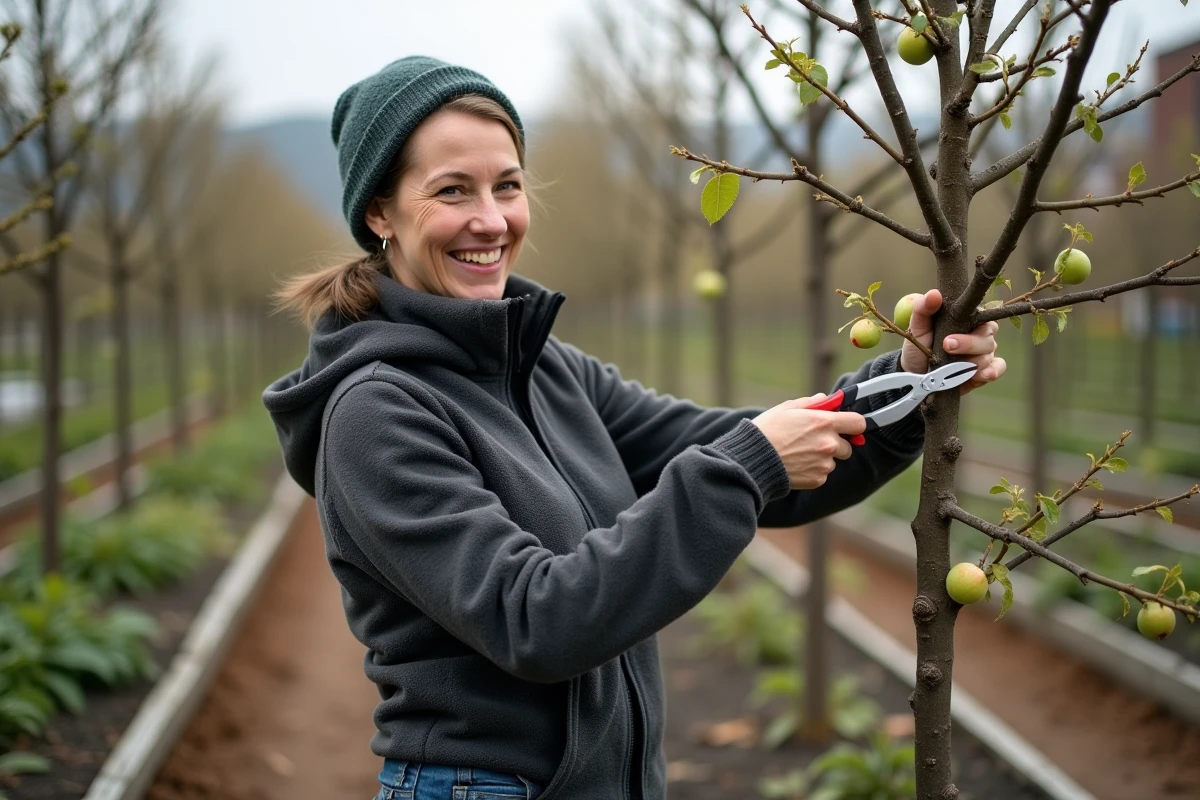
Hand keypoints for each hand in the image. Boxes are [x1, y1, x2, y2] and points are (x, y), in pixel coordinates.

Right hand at [751, 394, 866, 489]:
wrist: (753, 460)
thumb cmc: (767, 431)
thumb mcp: (786, 409)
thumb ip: (810, 403)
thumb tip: (824, 400)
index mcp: (824, 422)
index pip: (858, 423)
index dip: (852, 424)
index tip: (845, 426)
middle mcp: (829, 444)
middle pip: (848, 446)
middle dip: (835, 443)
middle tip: (814, 441)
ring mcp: (824, 464)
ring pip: (833, 461)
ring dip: (823, 458)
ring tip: (799, 454)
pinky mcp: (818, 479)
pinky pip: (822, 474)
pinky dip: (813, 470)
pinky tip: (796, 464)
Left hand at [899, 289, 1005, 395]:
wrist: (916, 373)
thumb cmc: (920, 345)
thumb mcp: (917, 327)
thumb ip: (923, 308)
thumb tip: (934, 294)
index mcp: (968, 320)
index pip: (982, 316)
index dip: (971, 324)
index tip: (949, 336)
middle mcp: (980, 335)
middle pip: (987, 337)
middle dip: (968, 344)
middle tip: (947, 346)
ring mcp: (984, 353)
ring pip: (989, 354)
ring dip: (971, 361)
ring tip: (954, 367)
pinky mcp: (985, 371)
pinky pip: (998, 368)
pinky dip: (992, 371)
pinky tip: (981, 375)